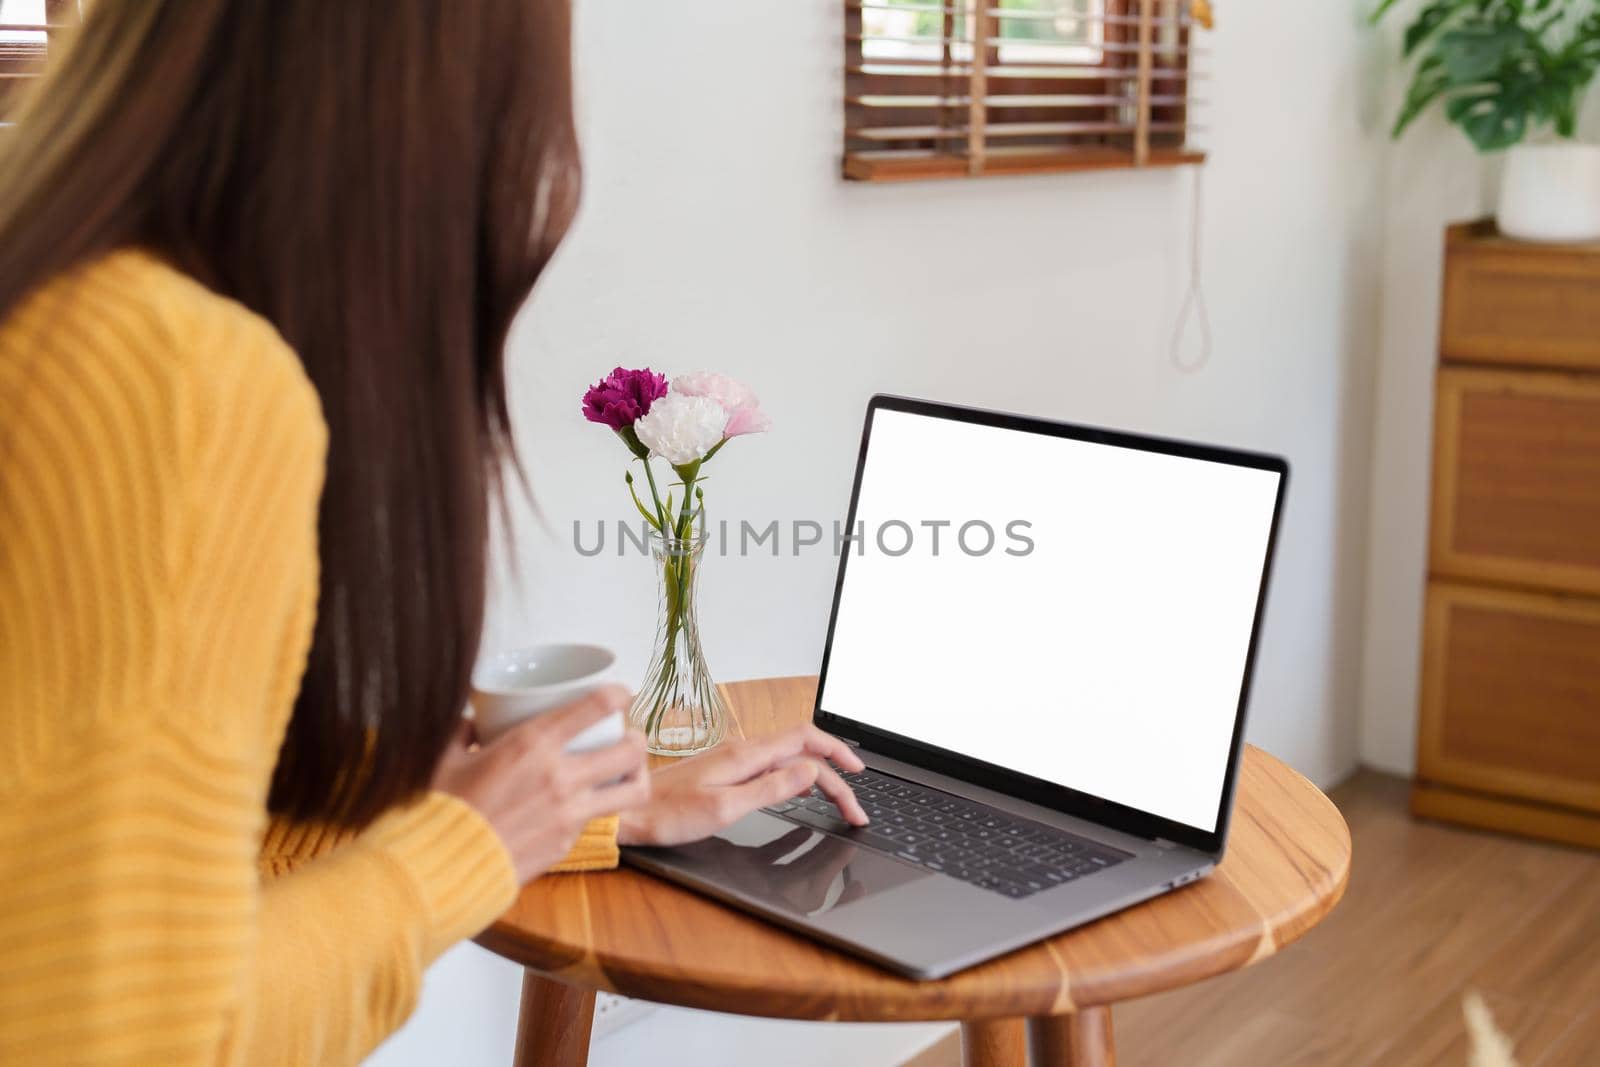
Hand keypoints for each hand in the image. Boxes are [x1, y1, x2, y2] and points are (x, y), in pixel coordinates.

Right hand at [432, 685, 648, 882]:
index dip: (619, 694)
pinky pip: (596, 819)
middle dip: (638, 738)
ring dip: (637, 777)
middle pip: (632, 751)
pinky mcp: (568, 842)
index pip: (598, 706)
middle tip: (629, 737)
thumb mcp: (445, 758)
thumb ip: (462, 732)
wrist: (441, 869)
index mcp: (534, 744)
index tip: (621, 693)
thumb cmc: (441, 809)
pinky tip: (582, 804)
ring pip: (633, 791)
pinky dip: (595, 808)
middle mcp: (562, 776)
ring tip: (627, 772)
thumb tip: (470, 722)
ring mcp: (570, 813)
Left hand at [616, 725, 868, 847]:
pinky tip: (800, 790)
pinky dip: (796, 776)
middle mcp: (742, 750)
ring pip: (788, 756)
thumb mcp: (725, 808)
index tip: (857, 776)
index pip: (805, 740)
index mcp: (746, 755)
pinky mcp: (725, 770)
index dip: (837, 753)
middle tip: (853, 807)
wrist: (627, 810)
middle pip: (802, 748)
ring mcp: (733, 759)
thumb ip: (770, 788)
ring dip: (818, 773)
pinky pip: (772, 765)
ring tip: (837, 798)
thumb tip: (808, 771)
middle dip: (835, 772)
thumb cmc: (668, 814)